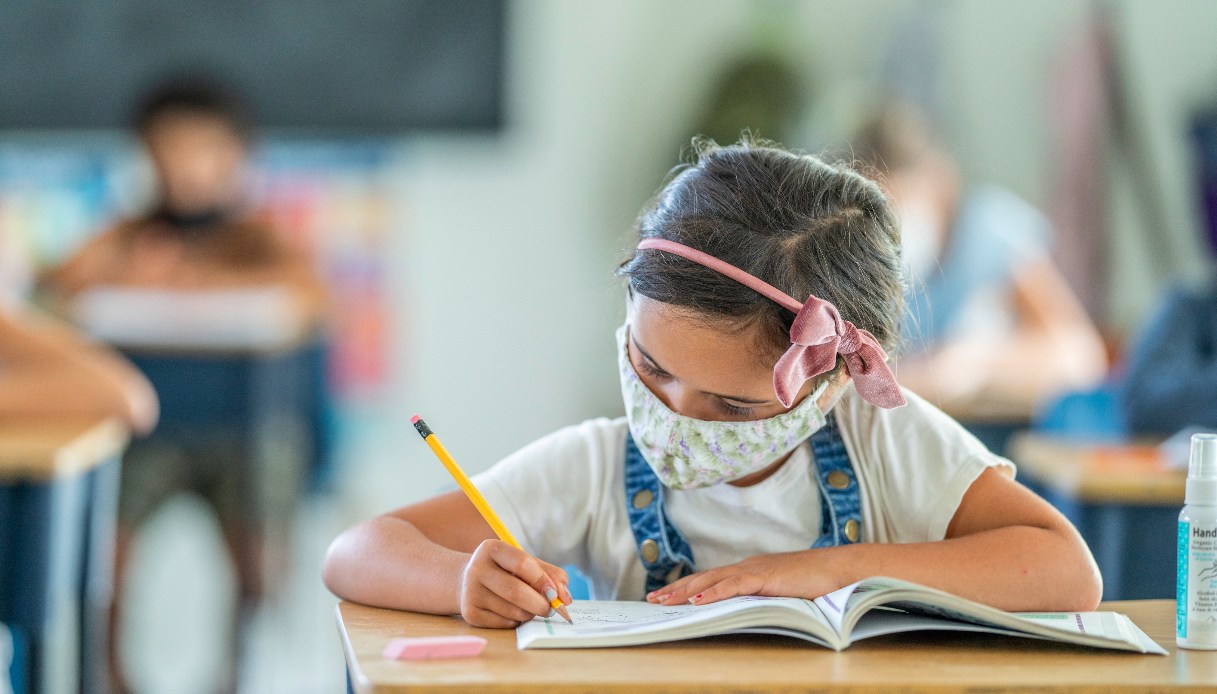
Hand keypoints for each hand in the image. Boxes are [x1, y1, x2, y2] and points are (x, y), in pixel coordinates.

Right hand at [459, 539, 572, 627]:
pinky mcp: (470, 613)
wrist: (467, 582)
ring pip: (513, 611)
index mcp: (492, 549)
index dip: (543, 580)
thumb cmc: (505, 571)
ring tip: (531, 607)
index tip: (556, 594)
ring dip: (530, 613)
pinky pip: (505, 623)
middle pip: (516, 591)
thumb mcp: (525, 563)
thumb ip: (550, 574)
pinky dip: (517, 621)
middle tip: (551, 609)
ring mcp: (471, 592)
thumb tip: (565, 597)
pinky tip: (513, 612)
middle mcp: (477, 568)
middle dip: (540, 604)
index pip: (523, 564)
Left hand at [645, 550, 847, 606]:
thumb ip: (762, 599)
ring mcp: (755, 570)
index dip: (687, 587)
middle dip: (677, 589)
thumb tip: (746, 614)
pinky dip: (714, 593)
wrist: (840, 569)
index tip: (665, 595)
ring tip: (665, 600)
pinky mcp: (765, 577)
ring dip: (686, 591)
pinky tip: (697, 601)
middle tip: (653, 599)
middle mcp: (747, 567)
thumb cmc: (816, 583)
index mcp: (749, 571)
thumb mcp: (781, 594)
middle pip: (704, 579)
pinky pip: (734, 585)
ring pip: (712, 581)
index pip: (711, 579)